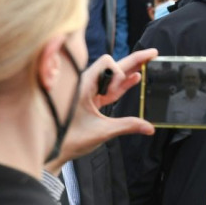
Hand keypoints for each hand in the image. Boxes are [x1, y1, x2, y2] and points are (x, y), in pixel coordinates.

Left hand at [44, 49, 157, 174]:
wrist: (52, 150)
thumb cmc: (68, 139)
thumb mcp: (101, 131)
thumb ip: (127, 126)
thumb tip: (149, 127)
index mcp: (85, 85)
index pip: (106, 64)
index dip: (118, 73)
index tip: (117, 91)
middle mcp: (87, 84)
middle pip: (114, 67)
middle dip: (134, 60)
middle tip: (153, 54)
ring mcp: (90, 92)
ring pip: (113, 77)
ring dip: (130, 71)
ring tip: (149, 63)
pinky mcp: (92, 100)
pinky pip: (110, 88)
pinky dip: (123, 84)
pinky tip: (135, 78)